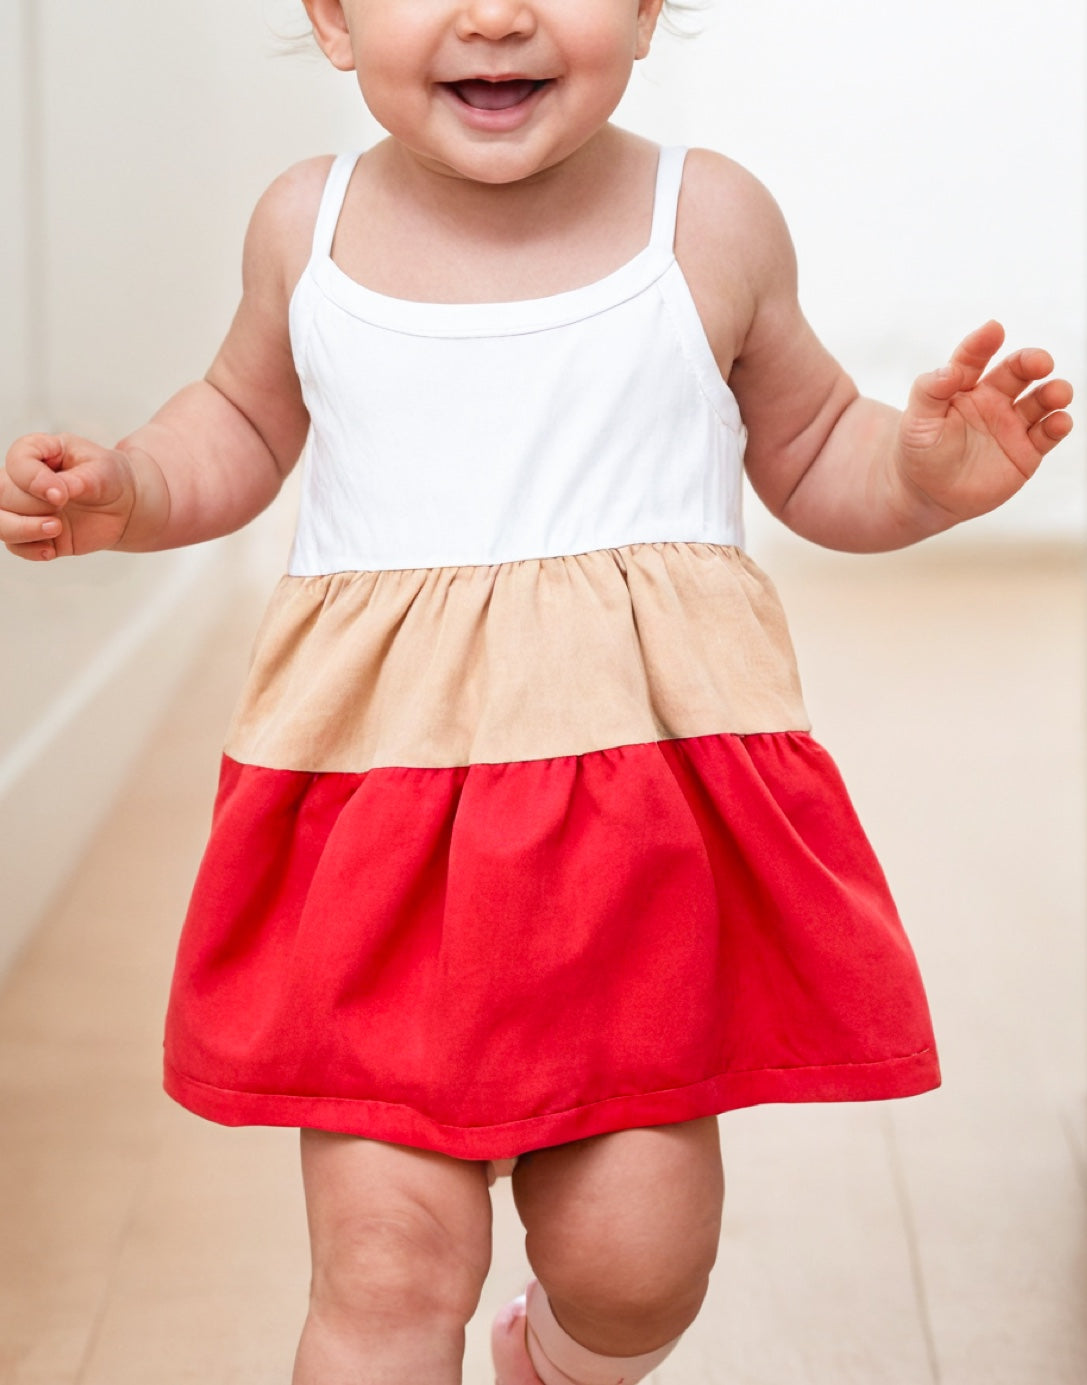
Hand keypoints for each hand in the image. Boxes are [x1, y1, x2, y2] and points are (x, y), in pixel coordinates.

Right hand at [0, 433, 142, 560]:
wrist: (123, 505)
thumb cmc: (108, 477)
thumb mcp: (102, 470)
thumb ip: (78, 480)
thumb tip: (57, 493)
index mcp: (38, 452)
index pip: (17, 461)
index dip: (34, 480)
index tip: (62, 495)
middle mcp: (23, 480)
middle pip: (1, 493)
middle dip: (30, 505)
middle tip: (62, 506)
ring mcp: (25, 509)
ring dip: (23, 529)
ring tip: (57, 529)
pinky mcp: (33, 534)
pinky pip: (16, 546)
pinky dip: (31, 550)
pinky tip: (52, 550)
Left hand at [895, 321, 1073, 524]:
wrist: (927, 496)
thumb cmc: (919, 453)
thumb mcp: (916, 422)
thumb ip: (929, 392)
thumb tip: (949, 370)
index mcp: (964, 386)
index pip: (974, 358)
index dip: (982, 343)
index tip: (994, 329)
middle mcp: (993, 399)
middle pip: (1018, 371)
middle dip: (1032, 362)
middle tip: (1041, 363)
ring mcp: (1012, 424)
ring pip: (1041, 400)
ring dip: (1054, 392)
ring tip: (1058, 394)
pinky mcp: (1027, 450)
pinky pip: (1048, 433)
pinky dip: (1058, 425)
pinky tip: (1058, 422)